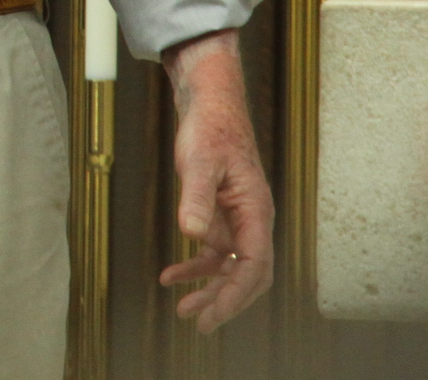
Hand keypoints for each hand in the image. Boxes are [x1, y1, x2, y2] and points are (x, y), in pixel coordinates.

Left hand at [157, 29, 274, 332]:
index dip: (234, 296)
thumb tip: (193, 233)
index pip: (254, 267)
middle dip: (225, 301)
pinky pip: (213, 251)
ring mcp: (238, 219)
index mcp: (256, 211)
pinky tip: (171, 275)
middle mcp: (252, 220)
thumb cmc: (210, 128)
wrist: (209, 103)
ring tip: (183, 309)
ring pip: (230, 268)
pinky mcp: (222, 213)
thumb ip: (196, 196)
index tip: (210, 316)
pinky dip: (195, 266)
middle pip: (247, 275)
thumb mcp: (199, 161)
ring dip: (210, 289)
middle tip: (197, 323)